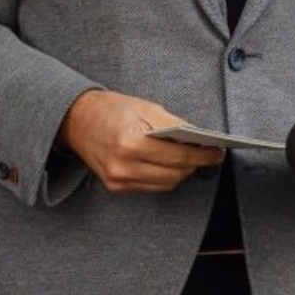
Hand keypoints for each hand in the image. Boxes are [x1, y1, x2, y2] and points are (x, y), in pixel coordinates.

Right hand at [58, 90, 223, 193]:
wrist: (76, 120)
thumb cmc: (111, 109)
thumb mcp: (145, 108)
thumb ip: (174, 125)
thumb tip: (199, 139)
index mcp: (131, 143)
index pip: (178, 156)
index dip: (203, 155)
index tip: (218, 152)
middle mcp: (124, 166)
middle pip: (174, 174)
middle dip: (195, 164)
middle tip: (209, 154)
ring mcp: (119, 180)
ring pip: (165, 184)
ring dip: (182, 173)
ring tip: (192, 159)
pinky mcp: (116, 187)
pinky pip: (151, 186)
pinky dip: (165, 177)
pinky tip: (171, 165)